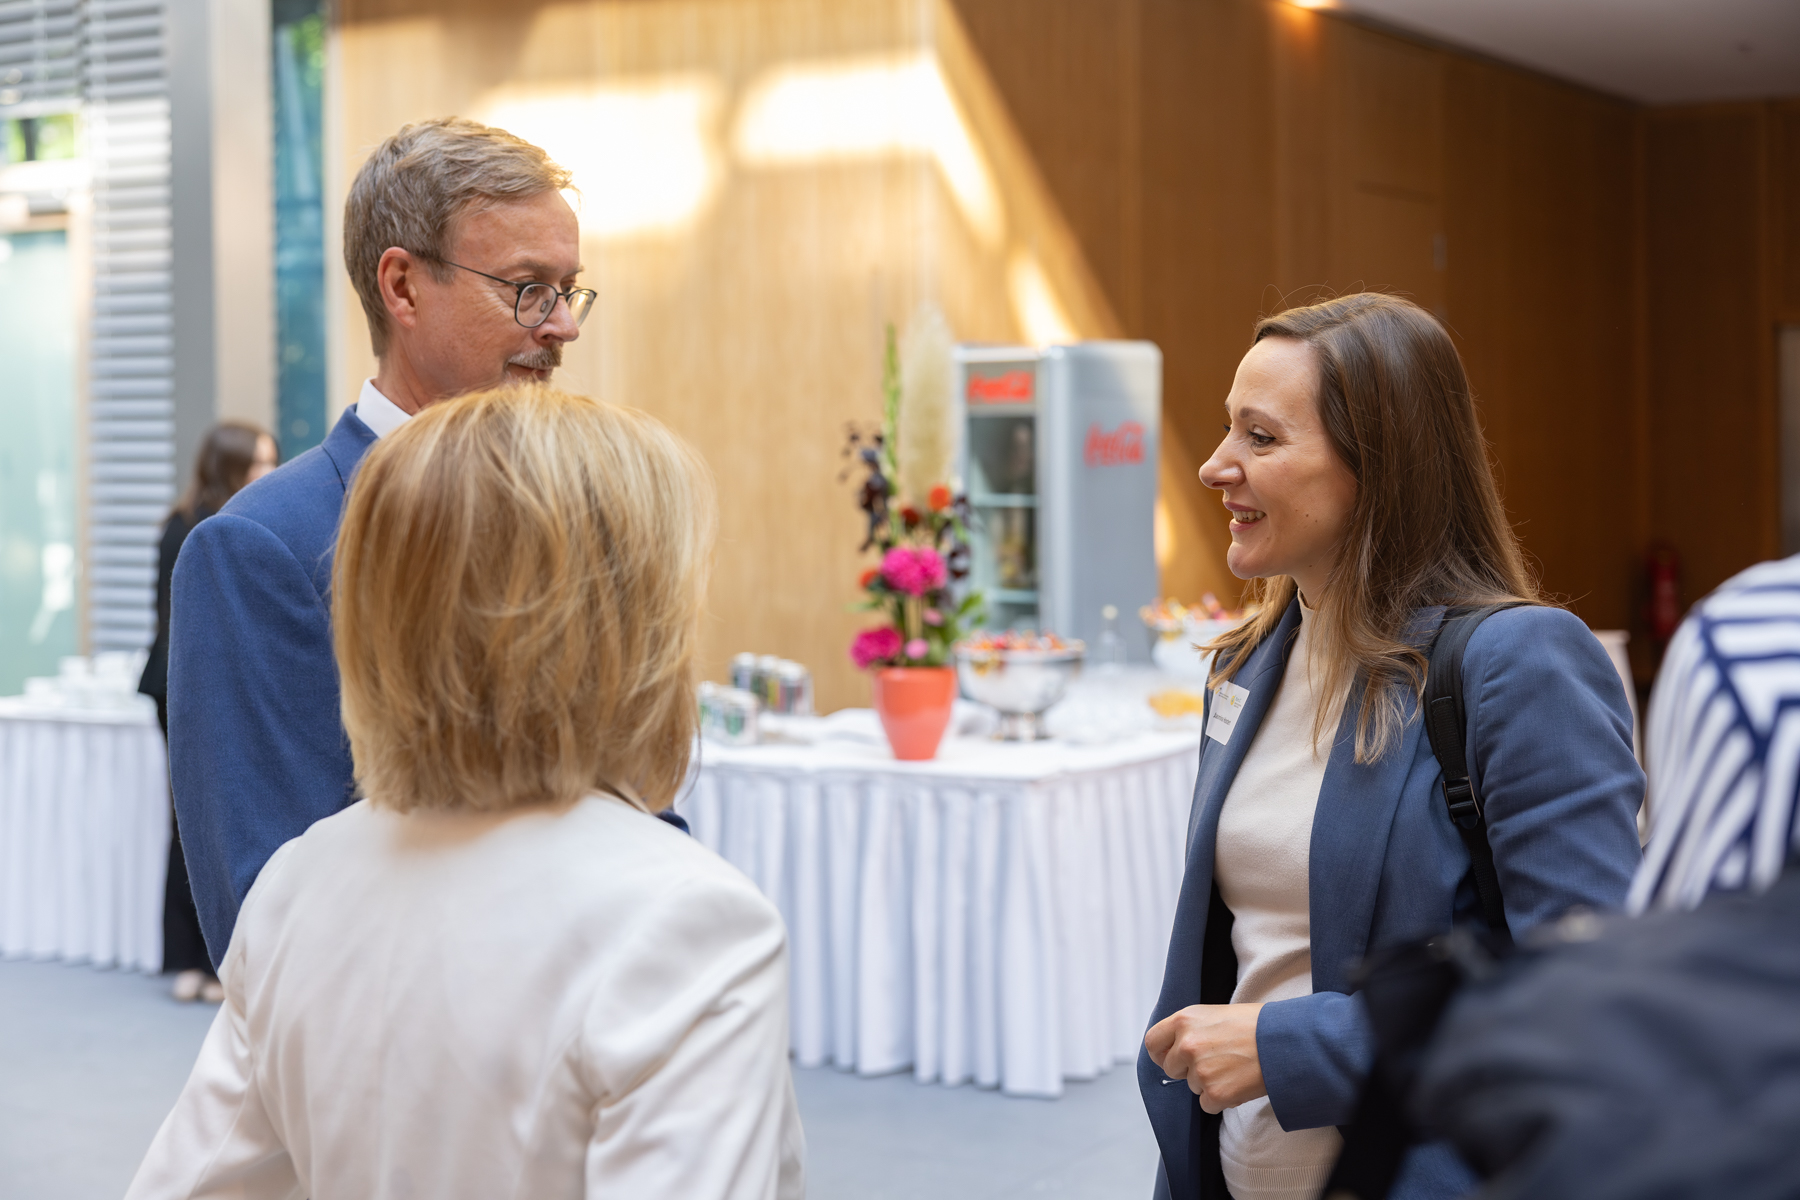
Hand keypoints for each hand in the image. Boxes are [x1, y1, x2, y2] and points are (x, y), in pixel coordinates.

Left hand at [1145, 1002, 1265, 1113]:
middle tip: (1215, 1062)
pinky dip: (1221, 1099)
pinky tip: (1239, 1082)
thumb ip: (1190, 1029)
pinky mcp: (1215, 1093)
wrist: (1285, 1041)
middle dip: (1188, 1070)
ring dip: (1209, 1083)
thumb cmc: (1255, 1024)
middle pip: (1171, 1069)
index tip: (1170, 1058)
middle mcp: (1186, 1045)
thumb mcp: (1214, 1014)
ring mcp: (1199, 1070)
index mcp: (1183, 1020)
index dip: (1161, 1053)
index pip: (1152, 1043)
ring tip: (1234, 1067)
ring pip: (1192, 1086)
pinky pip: (1207, 1104)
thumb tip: (1174, 1048)